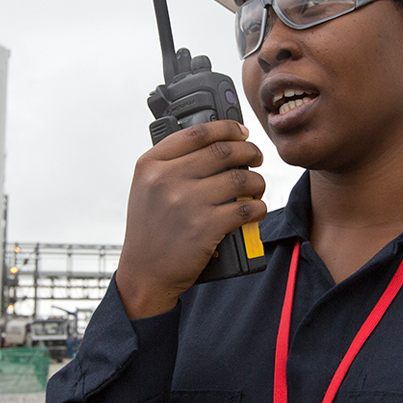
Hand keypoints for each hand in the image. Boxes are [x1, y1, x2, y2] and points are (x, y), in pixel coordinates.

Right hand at [116, 120, 265, 318]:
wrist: (144, 274)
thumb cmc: (150, 229)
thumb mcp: (146, 188)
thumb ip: (172, 163)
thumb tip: (219, 143)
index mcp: (151, 165)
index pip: (197, 133)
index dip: (227, 128)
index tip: (242, 131)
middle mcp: (166, 180)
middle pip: (223, 152)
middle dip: (249, 151)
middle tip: (256, 158)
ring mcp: (186, 203)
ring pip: (239, 178)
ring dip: (257, 181)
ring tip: (257, 186)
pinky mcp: (204, 227)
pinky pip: (245, 208)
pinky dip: (258, 208)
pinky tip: (256, 209)